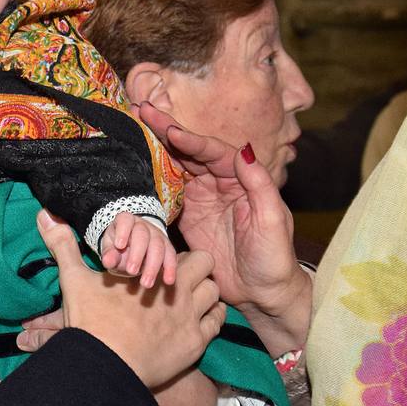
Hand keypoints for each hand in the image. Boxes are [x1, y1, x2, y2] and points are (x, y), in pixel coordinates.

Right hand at [27, 209, 224, 388]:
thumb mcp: (73, 279)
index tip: (160, 268)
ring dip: (204, 293)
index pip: (178, 250)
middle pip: (205, 263)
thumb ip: (62, 245)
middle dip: (195, 268)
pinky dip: (211, 319)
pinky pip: (218, 322)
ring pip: (214, 292)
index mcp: (152, 269)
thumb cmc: (89, 322)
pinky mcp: (195, 344)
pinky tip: (198, 322)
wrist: (103, 366)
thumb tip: (44, 214)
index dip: (172, 258)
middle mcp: (176, 289)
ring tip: (190, 301)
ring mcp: (189, 317)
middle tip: (179, 281)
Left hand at [102, 212, 177, 287]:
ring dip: (153, 266)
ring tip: (146, 283)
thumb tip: (108, 261)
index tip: (119, 245)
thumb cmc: (117, 247)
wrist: (130, 247)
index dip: (123, 231)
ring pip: (158, 246)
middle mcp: (142, 225)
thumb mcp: (110, 249)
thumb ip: (109, 254)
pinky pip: (171, 255)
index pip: (125, 220)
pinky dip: (170, 268)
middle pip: (142, 235)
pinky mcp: (167, 246)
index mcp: (125, 221)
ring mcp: (156, 234)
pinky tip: (168, 281)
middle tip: (132, 271)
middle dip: (138, 254)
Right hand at [138, 102, 311, 352]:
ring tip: (131, 129)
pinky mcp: (187, 219)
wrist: (262, 294)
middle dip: (165, 131)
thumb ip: (260, 186)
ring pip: (175, 167)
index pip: (212, 151)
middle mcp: (219, 183)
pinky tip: (132, 165)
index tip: (170, 130)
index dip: (190, 139)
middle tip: (142, 111)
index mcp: (241, 179)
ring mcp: (201, 200)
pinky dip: (150, 178)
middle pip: (188, 151)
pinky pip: (165, 194)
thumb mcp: (272, 221)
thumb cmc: (275, 258)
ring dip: (154, 148)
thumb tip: (244, 151)